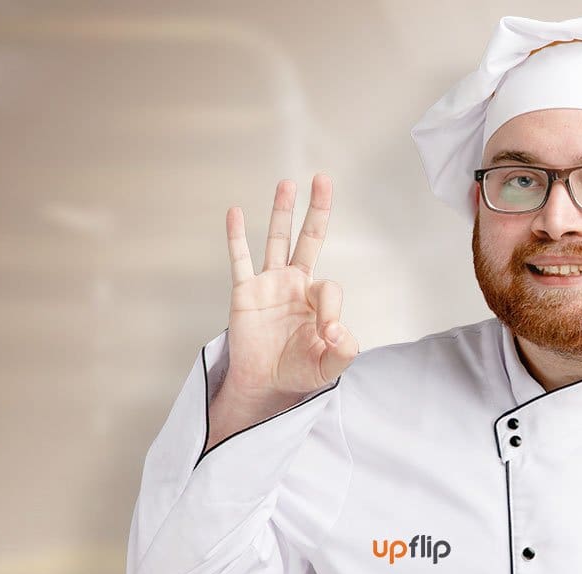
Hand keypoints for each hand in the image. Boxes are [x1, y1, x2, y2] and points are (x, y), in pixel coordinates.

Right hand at [223, 174, 358, 402]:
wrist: (266, 384)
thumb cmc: (299, 372)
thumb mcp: (330, 367)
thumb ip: (344, 351)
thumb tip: (337, 330)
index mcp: (318, 299)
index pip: (329, 288)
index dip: (331, 311)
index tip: (329, 335)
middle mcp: (296, 283)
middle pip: (310, 238)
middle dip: (318, 210)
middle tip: (323, 180)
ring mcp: (270, 284)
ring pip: (277, 240)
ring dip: (282, 212)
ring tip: (287, 184)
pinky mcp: (245, 291)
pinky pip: (240, 259)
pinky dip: (237, 236)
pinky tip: (236, 213)